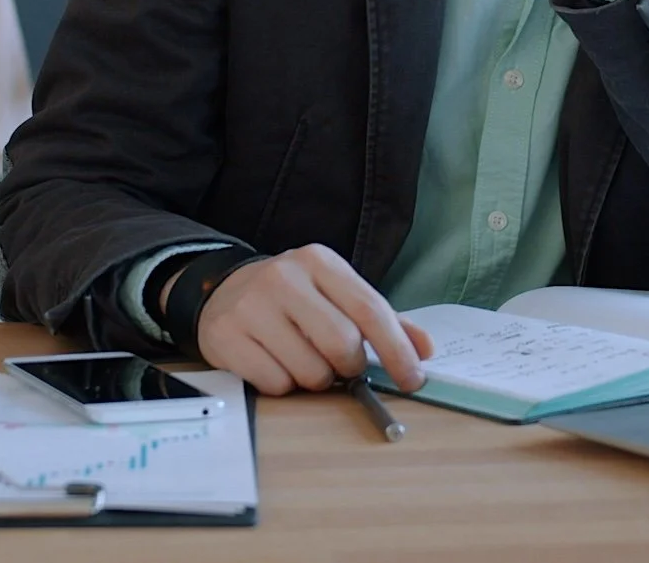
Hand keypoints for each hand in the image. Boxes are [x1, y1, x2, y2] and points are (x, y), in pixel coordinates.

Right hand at [164, 243, 432, 395]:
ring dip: (318, 379)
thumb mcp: (337, 294)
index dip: (396, 348)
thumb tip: (425, 349)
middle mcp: (286, 278)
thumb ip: (383, 319)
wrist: (223, 291)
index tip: (413, 378)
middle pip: (342, 342)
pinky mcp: (226, 337)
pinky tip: (277, 364)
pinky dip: (285, 386)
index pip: (369, 309)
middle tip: (344, 366)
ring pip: (309, 369)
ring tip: (306, 361)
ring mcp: (252, 306)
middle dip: (350, 366)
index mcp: (321, 262)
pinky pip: (275, 383)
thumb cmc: (296, 298)